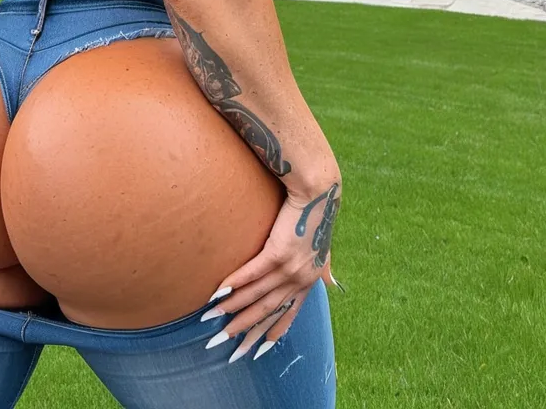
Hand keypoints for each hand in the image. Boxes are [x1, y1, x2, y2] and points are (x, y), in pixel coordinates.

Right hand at [201, 181, 341, 361]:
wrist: (317, 195)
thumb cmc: (317, 217)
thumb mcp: (324, 249)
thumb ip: (324, 268)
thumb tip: (332, 281)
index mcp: (308, 282)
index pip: (288, 315)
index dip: (271, 334)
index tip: (255, 351)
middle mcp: (299, 280)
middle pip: (268, 311)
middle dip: (246, 331)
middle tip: (226, 345)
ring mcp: (288, 267)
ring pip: (257, 295)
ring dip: (233, 308)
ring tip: (213, 318)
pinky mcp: (277, 251)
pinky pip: (252, 272)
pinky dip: (235, 284)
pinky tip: (219, 292)